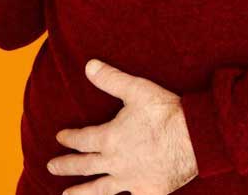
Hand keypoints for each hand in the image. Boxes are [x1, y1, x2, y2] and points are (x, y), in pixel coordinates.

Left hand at [48, 60, 197, 194]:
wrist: (195, 138)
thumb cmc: (165, 112)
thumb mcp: (135, 89)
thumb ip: (110, 79)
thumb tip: (88, 65)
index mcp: (109, 138)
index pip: (82, 139)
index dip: (69, 138)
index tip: (60, 137)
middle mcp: (115, 162)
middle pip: (84, 165)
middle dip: (66, 165)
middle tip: (51, 166)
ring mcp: (131, 180)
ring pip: (100, 189)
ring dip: (81, 193)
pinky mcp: (150, 191)